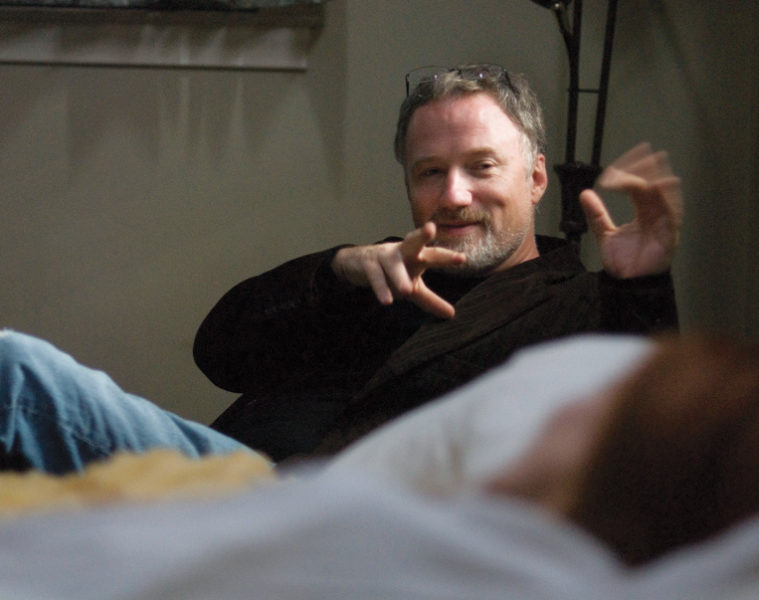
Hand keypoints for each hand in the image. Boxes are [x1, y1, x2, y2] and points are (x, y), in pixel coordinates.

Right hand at [331, 222, 465, 317]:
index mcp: (416, 255)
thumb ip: (431, 300)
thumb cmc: (392, 272)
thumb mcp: (413, 287)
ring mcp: (384, 256)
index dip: (447, 256)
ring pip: (392, 264)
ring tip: (407, 290)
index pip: (433, 254)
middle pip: (413, 241)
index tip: (462, 259)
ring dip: (399, 276)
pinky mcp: (368, 265)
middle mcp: (402, 251)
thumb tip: (452, 315)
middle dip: (422, 235)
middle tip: (431, 228)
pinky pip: (375, 277)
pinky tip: (387, 301)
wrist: (357, 263)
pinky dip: (381, 288)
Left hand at [580, 143, 682, 278]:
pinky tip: (660, 186)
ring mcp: (664, 222)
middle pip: (655, 182)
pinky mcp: (669, 234)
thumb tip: (584, 193)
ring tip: (651, 163)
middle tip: (642, 151)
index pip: (640, 183)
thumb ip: (597, 214)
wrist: (627, 283)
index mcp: (643, 211)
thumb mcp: (605, 234)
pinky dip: (666, 198)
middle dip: (648, 166)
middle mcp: (656, 213)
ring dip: (657, 176)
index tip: (620, 162)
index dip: (632, 170)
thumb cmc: (622, 261)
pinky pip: (671, 212)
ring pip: (665, 193)